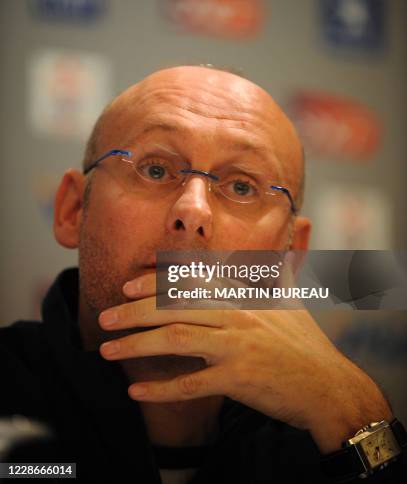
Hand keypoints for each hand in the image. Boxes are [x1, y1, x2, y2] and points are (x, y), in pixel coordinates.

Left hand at [98, 271, 391, 452]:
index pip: (192, 282)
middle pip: (176, 307)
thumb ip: (281, 272)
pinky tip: (136, 392)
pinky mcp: (240, 378)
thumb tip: (289, 244)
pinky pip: (192, 384)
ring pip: (177, 338)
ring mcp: (238, 346)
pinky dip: (161, 389)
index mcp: (244, 296)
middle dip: (135, 311)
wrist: (330, 387)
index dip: (156, 282)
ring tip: (106, 349)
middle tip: (106, 318)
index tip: (127, 285)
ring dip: (137, 344)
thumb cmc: (307, 344)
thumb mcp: (293, 301)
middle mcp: (238, 315)